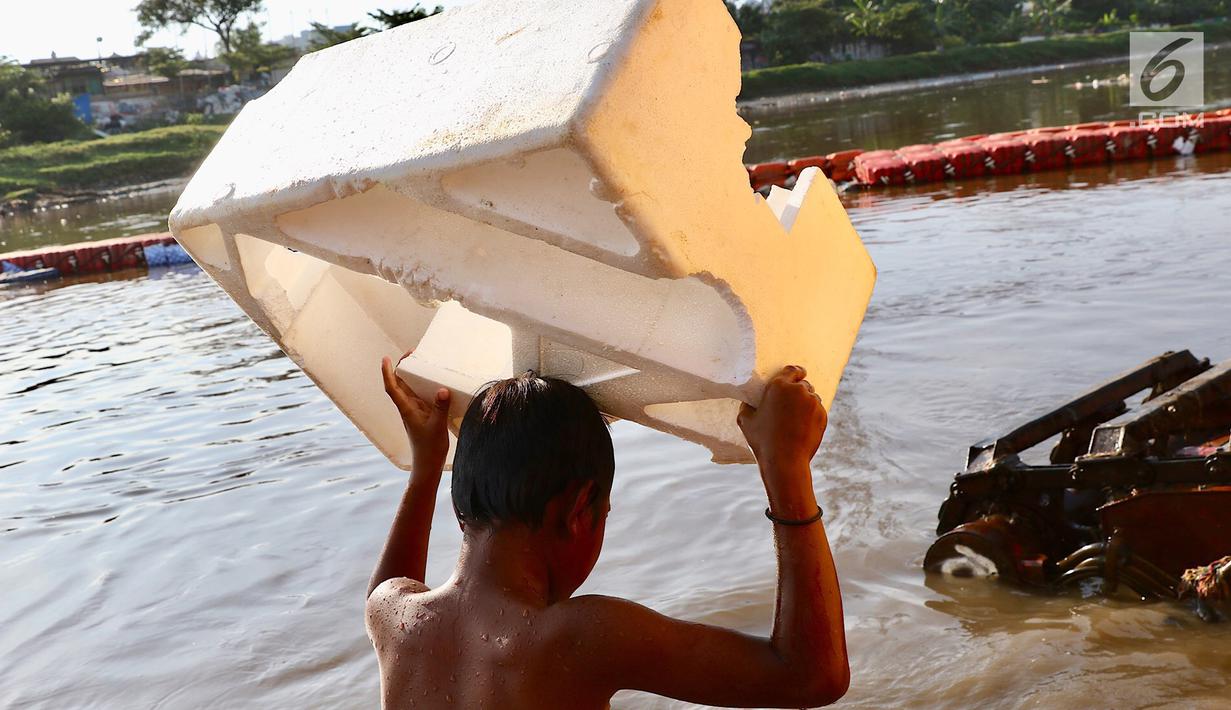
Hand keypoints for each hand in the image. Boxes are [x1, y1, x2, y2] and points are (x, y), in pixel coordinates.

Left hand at [381, 351, 450, 468]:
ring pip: (410, 389)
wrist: (428, 464)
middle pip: (399, 384)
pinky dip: (424, 386)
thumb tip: (442, 389)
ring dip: (413, 376)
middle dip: (402, 368)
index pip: (392, 387)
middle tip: (412, 354)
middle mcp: (408, 408)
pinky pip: (421, 396)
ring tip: (422, 362)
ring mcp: (415, 411)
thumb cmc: (429, 448)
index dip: (387, 372)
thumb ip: (440, 408)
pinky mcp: (423, 415)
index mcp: (406, 409)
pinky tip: (434, 382)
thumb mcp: (437, 426)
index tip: (385, 358)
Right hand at [737, 366, 826, 502]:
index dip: (795, 373)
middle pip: (803, 384)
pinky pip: (818, 410)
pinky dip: (813, 416)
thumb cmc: (763, 440)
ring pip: (812, 397)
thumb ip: (747, 406)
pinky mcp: (823, 415)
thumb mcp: (745, 421)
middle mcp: (798, 390)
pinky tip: (802, 428)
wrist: (785, 460)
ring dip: (806, 403)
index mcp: (778, 386)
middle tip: (791, 404)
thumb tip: (749, 403)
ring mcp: (813, 402)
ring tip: (796, 419)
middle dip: (799, 392)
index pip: (792, 370)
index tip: (797, 375)